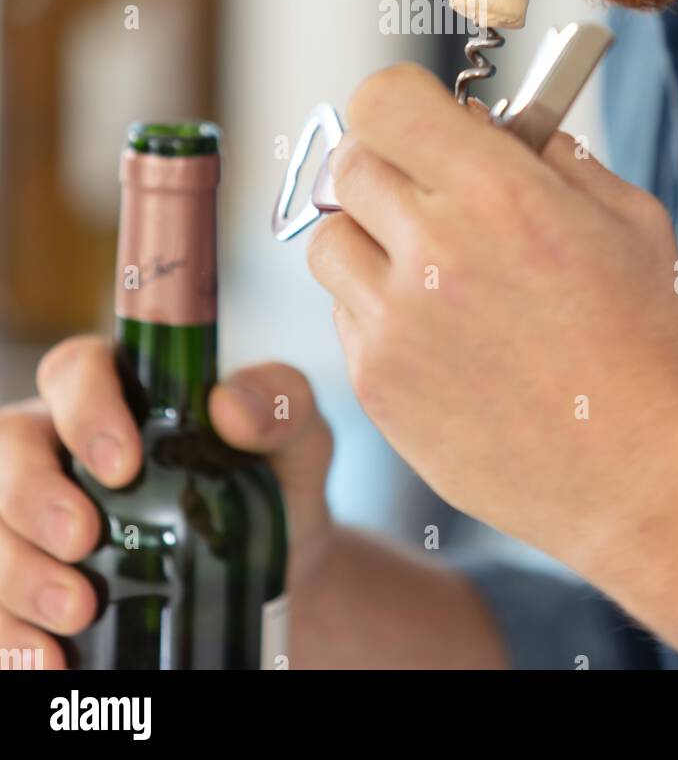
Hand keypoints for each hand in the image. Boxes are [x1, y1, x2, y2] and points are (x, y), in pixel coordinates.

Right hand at [0, 340, 332, 667]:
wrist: (278, 570)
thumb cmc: (274, 481)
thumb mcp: (296, 437)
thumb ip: (278, 402)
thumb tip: (230, 406)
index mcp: (120, 388)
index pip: (76, 370)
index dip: (85, 409)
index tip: (123, 463)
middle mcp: (63, 442)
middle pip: (12, 446)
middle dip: (35, 495)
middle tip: (83, 539)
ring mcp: (38, 512)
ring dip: (19, 570)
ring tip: (77, 610)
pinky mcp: (31, 578)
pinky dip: (13, 635)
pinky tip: (51, 660)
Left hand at [308, 62, 677, 568]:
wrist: (645, 474)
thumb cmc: (648, 343)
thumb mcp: (627, 217)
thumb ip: (552, 154)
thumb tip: (495, 124)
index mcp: (499, 193)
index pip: (382, 102)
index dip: (400, 103)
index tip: (422, 120)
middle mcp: (433, 250)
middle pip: (348, 164)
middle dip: (388, 165)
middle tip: (428, 190)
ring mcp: (395, 323)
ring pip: (330, 240)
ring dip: (370, 237)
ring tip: (431, 267)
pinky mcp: (377, 385)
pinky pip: (345, 314)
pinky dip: (378, 309)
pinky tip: (440, 333)